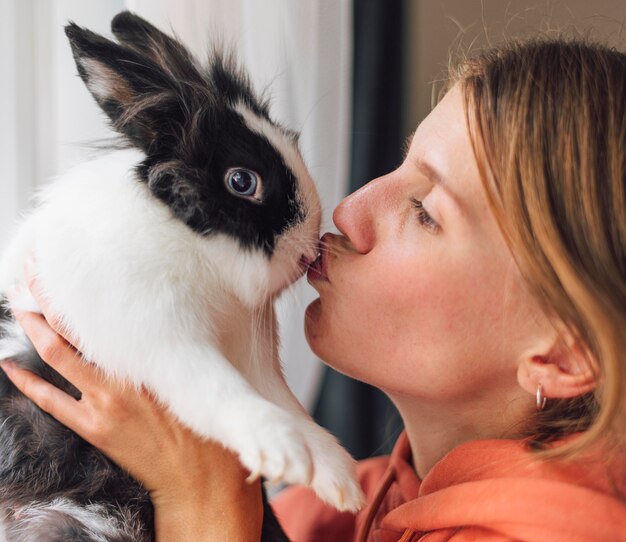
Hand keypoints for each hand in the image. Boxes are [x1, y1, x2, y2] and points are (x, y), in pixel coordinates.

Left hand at [1, 263, 261, 540]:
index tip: (63, 265)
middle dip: (46, 298)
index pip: (104, 312)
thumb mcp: (196, 373)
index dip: (77, 288)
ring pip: (57, 356)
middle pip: (72, 326)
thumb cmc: (206, 421)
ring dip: (34, 329)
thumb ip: (174, 346)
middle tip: (30, 274)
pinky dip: (27, 383)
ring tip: (19, 306)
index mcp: (151, 356)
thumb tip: (162, 317)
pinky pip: (50, 401)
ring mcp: (104, 402)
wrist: (200, 476)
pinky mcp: (94, 428)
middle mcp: (123, 373)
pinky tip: (10, 367)